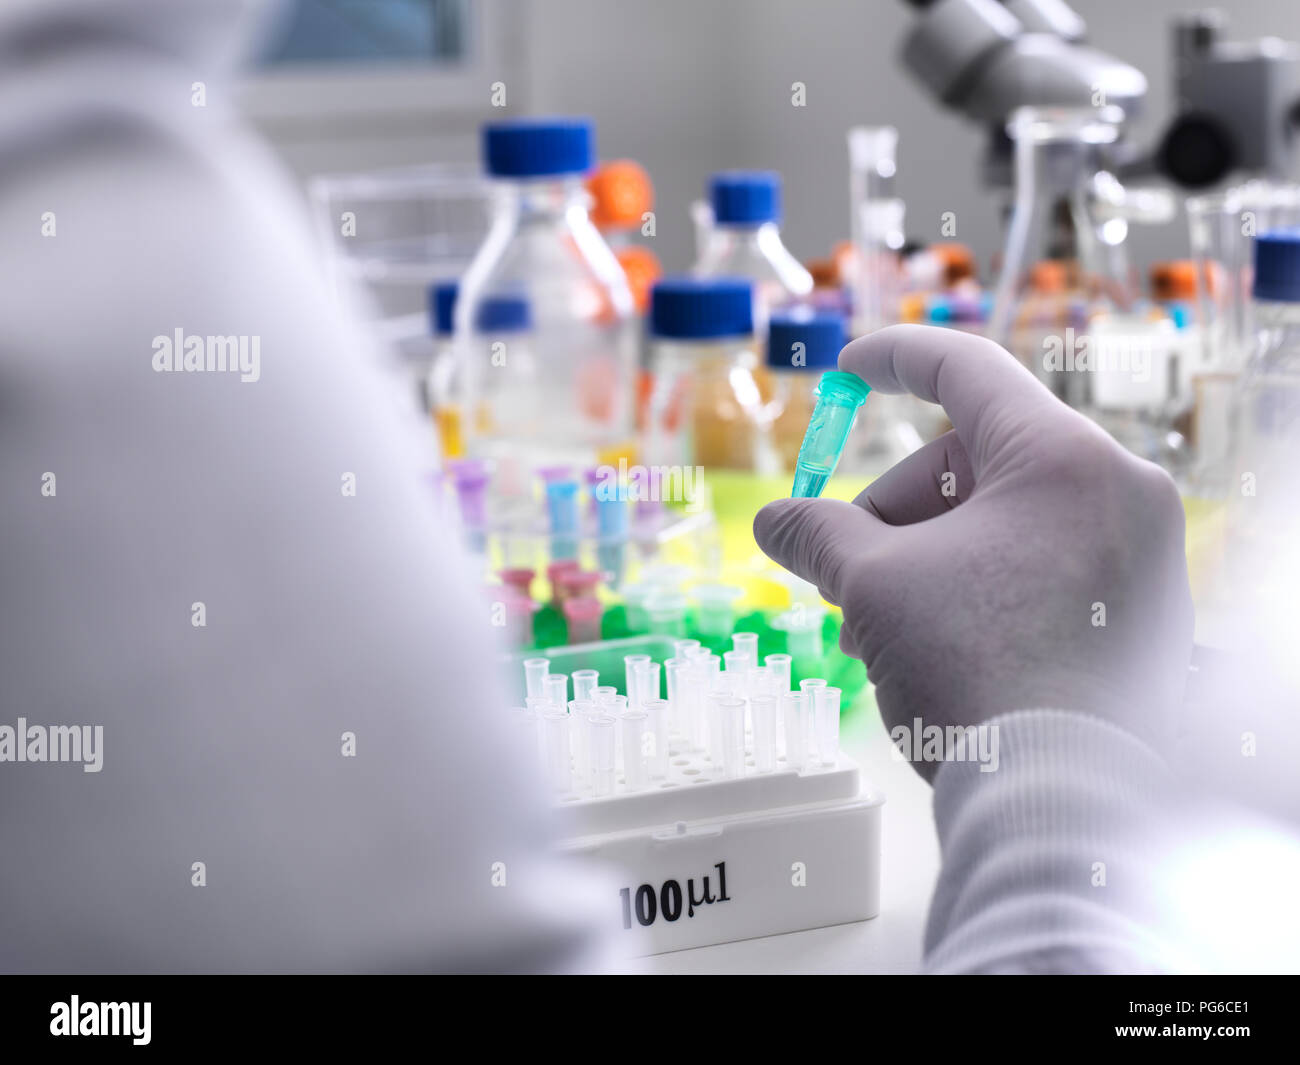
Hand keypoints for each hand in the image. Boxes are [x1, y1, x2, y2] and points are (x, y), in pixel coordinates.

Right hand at [754, 325, 1193, 777]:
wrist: (1064, 800)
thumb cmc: (974, 672)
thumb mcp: (875, 588)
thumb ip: (818, 535)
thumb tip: (771, 521)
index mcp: (1063, 459)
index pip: (968, 371)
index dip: (893, 359)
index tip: (847, 367)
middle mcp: (1117, 490)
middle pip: (973, 463)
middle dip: (891, 513)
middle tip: (841, 571)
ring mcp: (1137, 553)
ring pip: (1000, 520)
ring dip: (921, 559)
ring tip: (871, 627)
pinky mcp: (1137, 608)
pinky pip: (1038, 564)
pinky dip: (973, 584)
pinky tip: (926, 641)